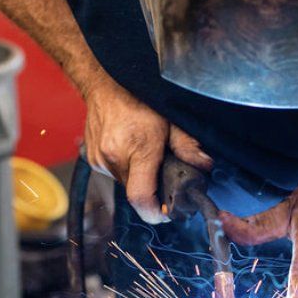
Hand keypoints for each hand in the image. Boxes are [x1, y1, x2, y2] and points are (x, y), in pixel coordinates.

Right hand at [82, 75, 211, 222]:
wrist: (105, 83)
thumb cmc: (138, 98)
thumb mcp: (170, 120)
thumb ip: (188, 146)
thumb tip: (205, 165)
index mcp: (137, 150)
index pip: (141, 199)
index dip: (155, 213)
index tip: (166, 213)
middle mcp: (114, 158)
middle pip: (135, 193)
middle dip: (151, 189)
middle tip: (161, 172)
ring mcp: (100, 160)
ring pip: (125, 184)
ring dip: (137, 177)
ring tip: (143, 155)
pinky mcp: (93, 159)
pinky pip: (114, 174)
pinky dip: (125, 169)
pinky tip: (129, 149)